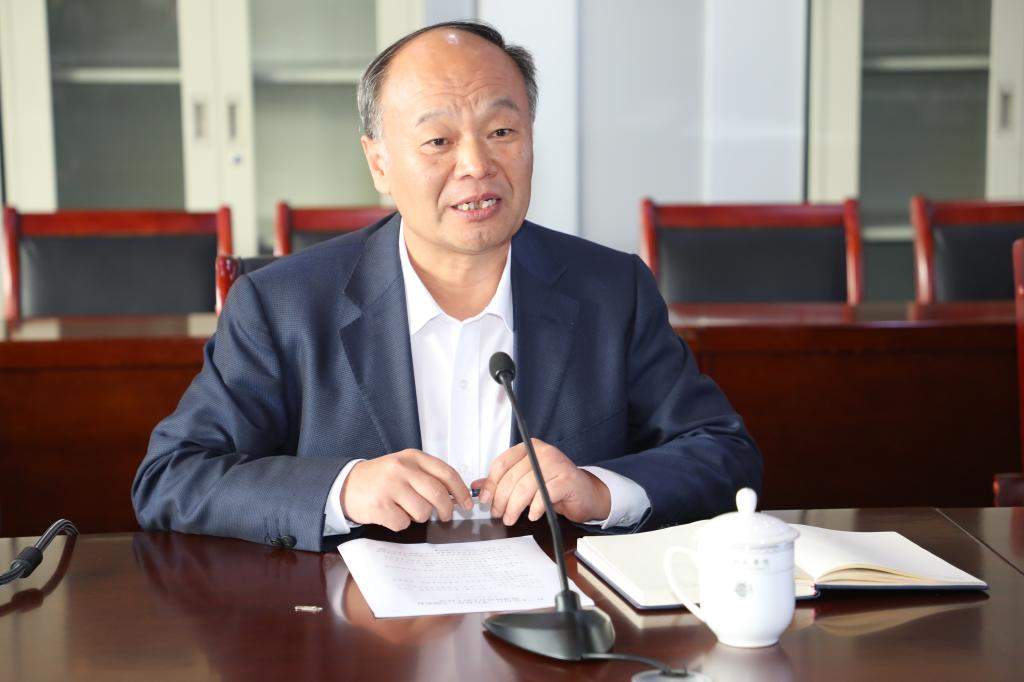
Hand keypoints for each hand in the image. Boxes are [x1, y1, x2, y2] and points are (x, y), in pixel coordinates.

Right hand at [340, 450, 472, 530]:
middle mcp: (402, 469)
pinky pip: (403, 523)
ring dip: (418, 517)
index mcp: (412, 457)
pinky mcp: (380, 506)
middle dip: (446, 510)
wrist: (345, 485)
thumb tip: (455, 497)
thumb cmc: (380, 478)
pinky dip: (400, 523)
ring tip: (406, 510)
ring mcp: (390, 487)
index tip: (467, 504)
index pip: (446, 473)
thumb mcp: (405, 467)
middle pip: (438, 494)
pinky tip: (390, 514)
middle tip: (445, 516)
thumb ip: (428, 477)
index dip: (460, 491)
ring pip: (422, 512)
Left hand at [473, 439, 610, 525]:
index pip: (502, 463)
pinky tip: (533, 515)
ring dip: (514, 507)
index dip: (490, 484)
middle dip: (501, 500)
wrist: (586, 493)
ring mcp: (556, 464)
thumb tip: (478, 487)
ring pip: (526, 487)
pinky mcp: (567, 480)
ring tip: (511, 518)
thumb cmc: (555, 486)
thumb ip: (504, 481)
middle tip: (498, 514)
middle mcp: (542, 452)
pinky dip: (536, 508)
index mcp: (529, 448)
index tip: (485, 500)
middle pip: (512, 477)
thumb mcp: (526, 481)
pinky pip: (544, 495)